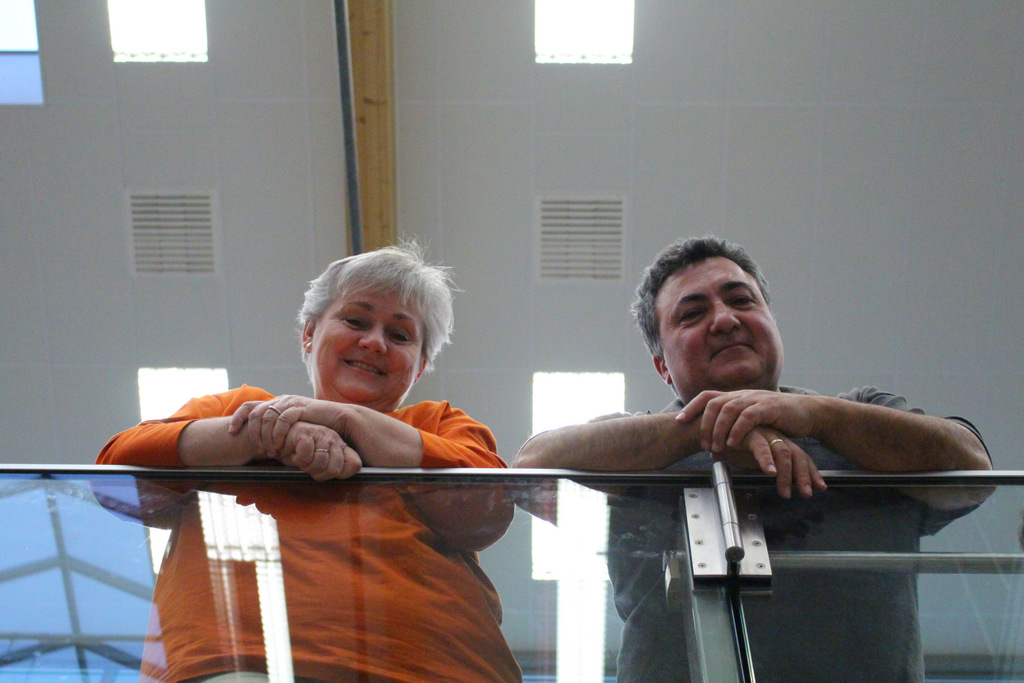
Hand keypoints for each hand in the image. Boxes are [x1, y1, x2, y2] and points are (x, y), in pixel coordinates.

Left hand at [229, 395, 333, 457]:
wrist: (337, 418)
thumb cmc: (314, 425)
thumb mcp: (290, 427)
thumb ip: (276, 429)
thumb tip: (258, 442)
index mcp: (275, 403)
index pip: (248, 406)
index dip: (237, 418)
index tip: (231, 432)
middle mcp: (280, 400)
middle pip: (256, 413)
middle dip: (253, 433)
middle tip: (258, 449)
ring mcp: (290, 402)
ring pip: (267, 417)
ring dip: (265, 436)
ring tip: (270, 451)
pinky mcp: (300, 407)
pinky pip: (283, 419)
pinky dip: (278, 433)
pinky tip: (280, 445)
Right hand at [275, 422, 361, 480]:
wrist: (278, 443)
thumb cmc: (300, 454)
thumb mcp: (320, 464)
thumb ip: (339, 468)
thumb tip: (348, 471)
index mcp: (341, 446)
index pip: (354, 465)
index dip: (334, 474)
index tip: (322, 472)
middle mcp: (334, 439)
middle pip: (334, 469)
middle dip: (318, 473)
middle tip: (308, 467)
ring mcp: (322, 434)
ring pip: (320, 462)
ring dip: (306, 466)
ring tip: (301, 460)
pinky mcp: (307, 432)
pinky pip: (306, 455)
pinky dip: (298, 459)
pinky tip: (295, 454)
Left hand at [677, 389, 818, 453]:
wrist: (807, 413)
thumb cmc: (777, 420)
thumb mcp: (752, 421)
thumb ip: (734, 427)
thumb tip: (714, 445)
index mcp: (736, 397)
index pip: (707, 396)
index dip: (691, 407)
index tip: (679, 420)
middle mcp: (743, 395)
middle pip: (714, 403)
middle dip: (704, 424)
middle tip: (702, 444)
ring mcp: (755, 399)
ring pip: (729, 409)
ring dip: (719, 429)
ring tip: (716, 447)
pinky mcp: (769, 407)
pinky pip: (748, 416)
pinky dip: (738, 430)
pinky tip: (734, 443)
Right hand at [712, 427, 825, 498]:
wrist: (709, 429)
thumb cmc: (729, 444)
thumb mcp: (751, 459)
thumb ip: (765, 466)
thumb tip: (779, 482)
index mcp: (778, 442)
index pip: (800, 457)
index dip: (810, 473)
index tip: (820, 488)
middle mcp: (774, 437)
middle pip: (797, 455)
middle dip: (804, 476)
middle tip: (807, 494)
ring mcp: (764, 433)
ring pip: (783, 452)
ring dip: (786, 474)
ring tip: (785, 492)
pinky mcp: (750, 432)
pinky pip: (761, 447)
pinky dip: (766, 460)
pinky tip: (769, 472)